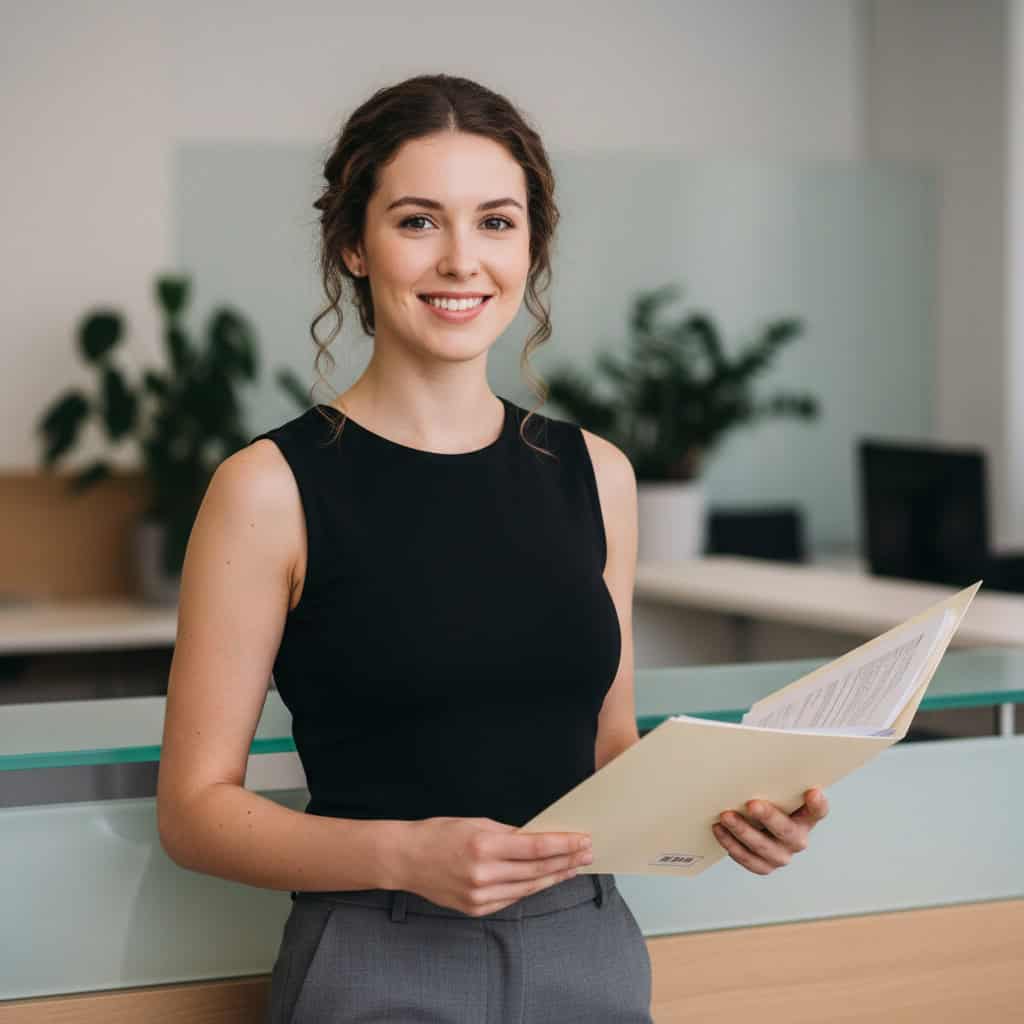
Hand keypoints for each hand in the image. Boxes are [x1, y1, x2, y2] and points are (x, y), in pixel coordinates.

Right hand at [399, 817, 593, 916]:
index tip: (583, 840)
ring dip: (554, 877)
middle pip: (536, 870)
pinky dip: (531, 888)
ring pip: (528, 887)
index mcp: (483, 845)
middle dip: (566, 860)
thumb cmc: (439, 834)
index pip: (535, 847)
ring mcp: (479, 895)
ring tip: (574, 867)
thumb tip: (538, 838)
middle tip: (587, 853)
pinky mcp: (476, 908)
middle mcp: (483, 873)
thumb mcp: (475, 822)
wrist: (406, 859)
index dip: (563, 844)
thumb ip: (508, 833)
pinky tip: (546, 880)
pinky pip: (512, 898)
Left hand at [711, 787, 828, 874]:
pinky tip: (719, 829)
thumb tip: (754, 754)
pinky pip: (747, 859)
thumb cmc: (765, 800)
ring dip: (743, 831)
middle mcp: (797, 839)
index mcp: (806, 818)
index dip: (817, 803)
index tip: (813, 791)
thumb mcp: (773, 790)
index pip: (818, 811)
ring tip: (725, 816)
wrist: (754, 826)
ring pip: (763, 847)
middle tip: (752, 804)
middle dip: (769, 817)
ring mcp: (781, 855)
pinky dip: (731, 844)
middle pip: (787, 831)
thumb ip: (772, 780)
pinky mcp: (764, 866)